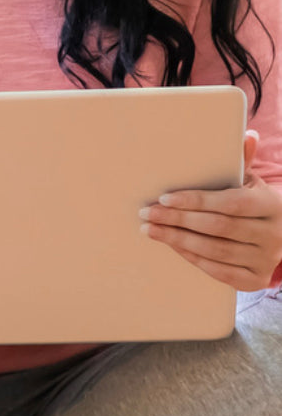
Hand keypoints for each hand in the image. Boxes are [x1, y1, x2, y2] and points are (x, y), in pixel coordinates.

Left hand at [138, 129, 281, 291]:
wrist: (281, 236)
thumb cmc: (254, 204)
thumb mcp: (252, 182)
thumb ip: (243, 161)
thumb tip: (246, 135)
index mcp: (272, 206)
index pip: (230, 203)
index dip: (195, 201)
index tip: (164, 198)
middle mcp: (273, 235)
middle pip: (218, 228)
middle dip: (177, 219)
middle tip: (147, 213)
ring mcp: (266, 260)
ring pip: (214, 251)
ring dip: (177, 239)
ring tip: (150, 229)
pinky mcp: (255, 280)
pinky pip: (217, 271)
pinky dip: (191, 257)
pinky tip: (171, 245)